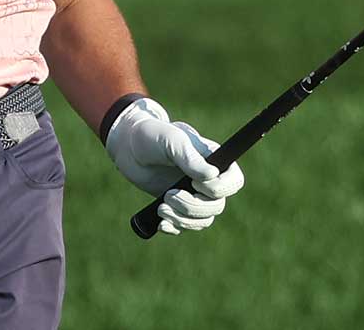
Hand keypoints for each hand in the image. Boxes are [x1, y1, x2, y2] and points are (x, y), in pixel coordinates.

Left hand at [104, 98, 244, 234]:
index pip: (234, 181)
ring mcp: (194, 195)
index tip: (194, 183)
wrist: (128, 148)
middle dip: (193, 206)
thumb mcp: (172, 142)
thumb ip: (191, 158)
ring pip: (203, 220)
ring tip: (161, 208)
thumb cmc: (153, 136)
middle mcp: (207, 180)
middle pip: (217, 206)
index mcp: (213, 160)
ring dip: (183, 220)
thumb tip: (212, 174)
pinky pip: (186, 226)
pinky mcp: (178, 206)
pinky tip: (161, 223)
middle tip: (168, 195)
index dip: (220, 189)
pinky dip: (175, 227)